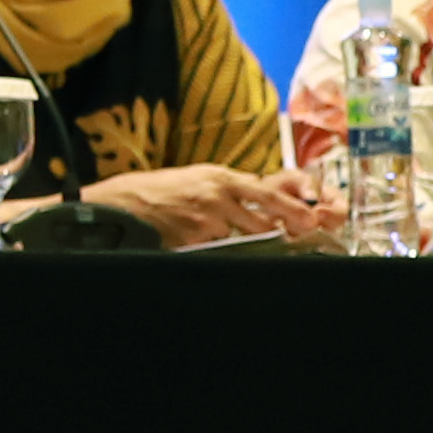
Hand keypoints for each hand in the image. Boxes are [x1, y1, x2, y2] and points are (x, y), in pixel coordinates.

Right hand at [88, 162, 312, 247]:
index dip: (292, 208)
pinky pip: (218, 252)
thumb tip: (258, 205)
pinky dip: (220, 254)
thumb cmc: (157, 192)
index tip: (310, 219)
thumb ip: (228, 190)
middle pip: (263, 221)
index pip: (267, 193)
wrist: (122, 205)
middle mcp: (217, 196)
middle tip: (292, 243)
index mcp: (221, 177)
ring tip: (241, 246)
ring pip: (243, 240)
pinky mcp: (194, 240)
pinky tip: (206, 248)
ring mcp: (206, 219)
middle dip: (279, 235)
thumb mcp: (196, 180)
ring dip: (247, 247)